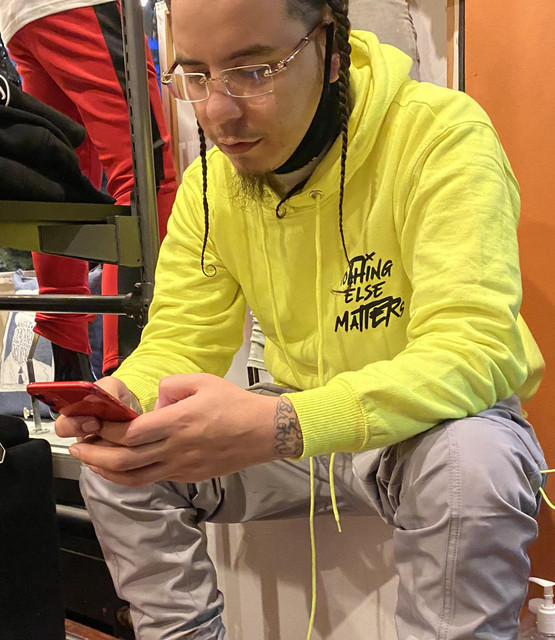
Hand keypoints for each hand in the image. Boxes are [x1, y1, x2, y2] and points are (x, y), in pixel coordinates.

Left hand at [62, 373, 302, 486]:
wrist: (263, 432)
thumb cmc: (235, 404)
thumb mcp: (203, 381)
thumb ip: (172, 386)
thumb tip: (156, 402)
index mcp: (177, 423)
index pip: (129, 433)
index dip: (106, 431)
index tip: (93, 423)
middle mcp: (175, 449)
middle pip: (125, 462)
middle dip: (95, 456)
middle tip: (77, 449)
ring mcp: (181, 467)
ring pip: (135, 478)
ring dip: (107, 472)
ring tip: (92, 463)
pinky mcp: (189, 476)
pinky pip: (153, 479)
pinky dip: (130, 476)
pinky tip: (123, 468)